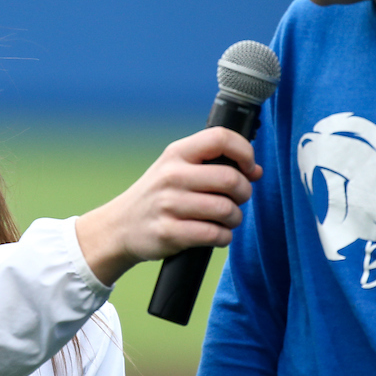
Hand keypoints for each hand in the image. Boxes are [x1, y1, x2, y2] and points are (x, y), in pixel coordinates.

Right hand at [74, 127, 261, 285]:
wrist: (119, 226)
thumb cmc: (158, 195)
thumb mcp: (176, 168)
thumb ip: (213, 164)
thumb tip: (256, 171)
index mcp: (176, 153)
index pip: (220, 138)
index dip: (245, 152)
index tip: (249, 167)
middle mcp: (171, 175)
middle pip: (231, 179)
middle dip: (245, 192)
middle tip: (238, 199)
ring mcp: (168, 204)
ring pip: (226, 210)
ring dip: (235, 218)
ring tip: (227, 219)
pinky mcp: (168, 233)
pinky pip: (215, 235)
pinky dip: (224, 237)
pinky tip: (217, 235)